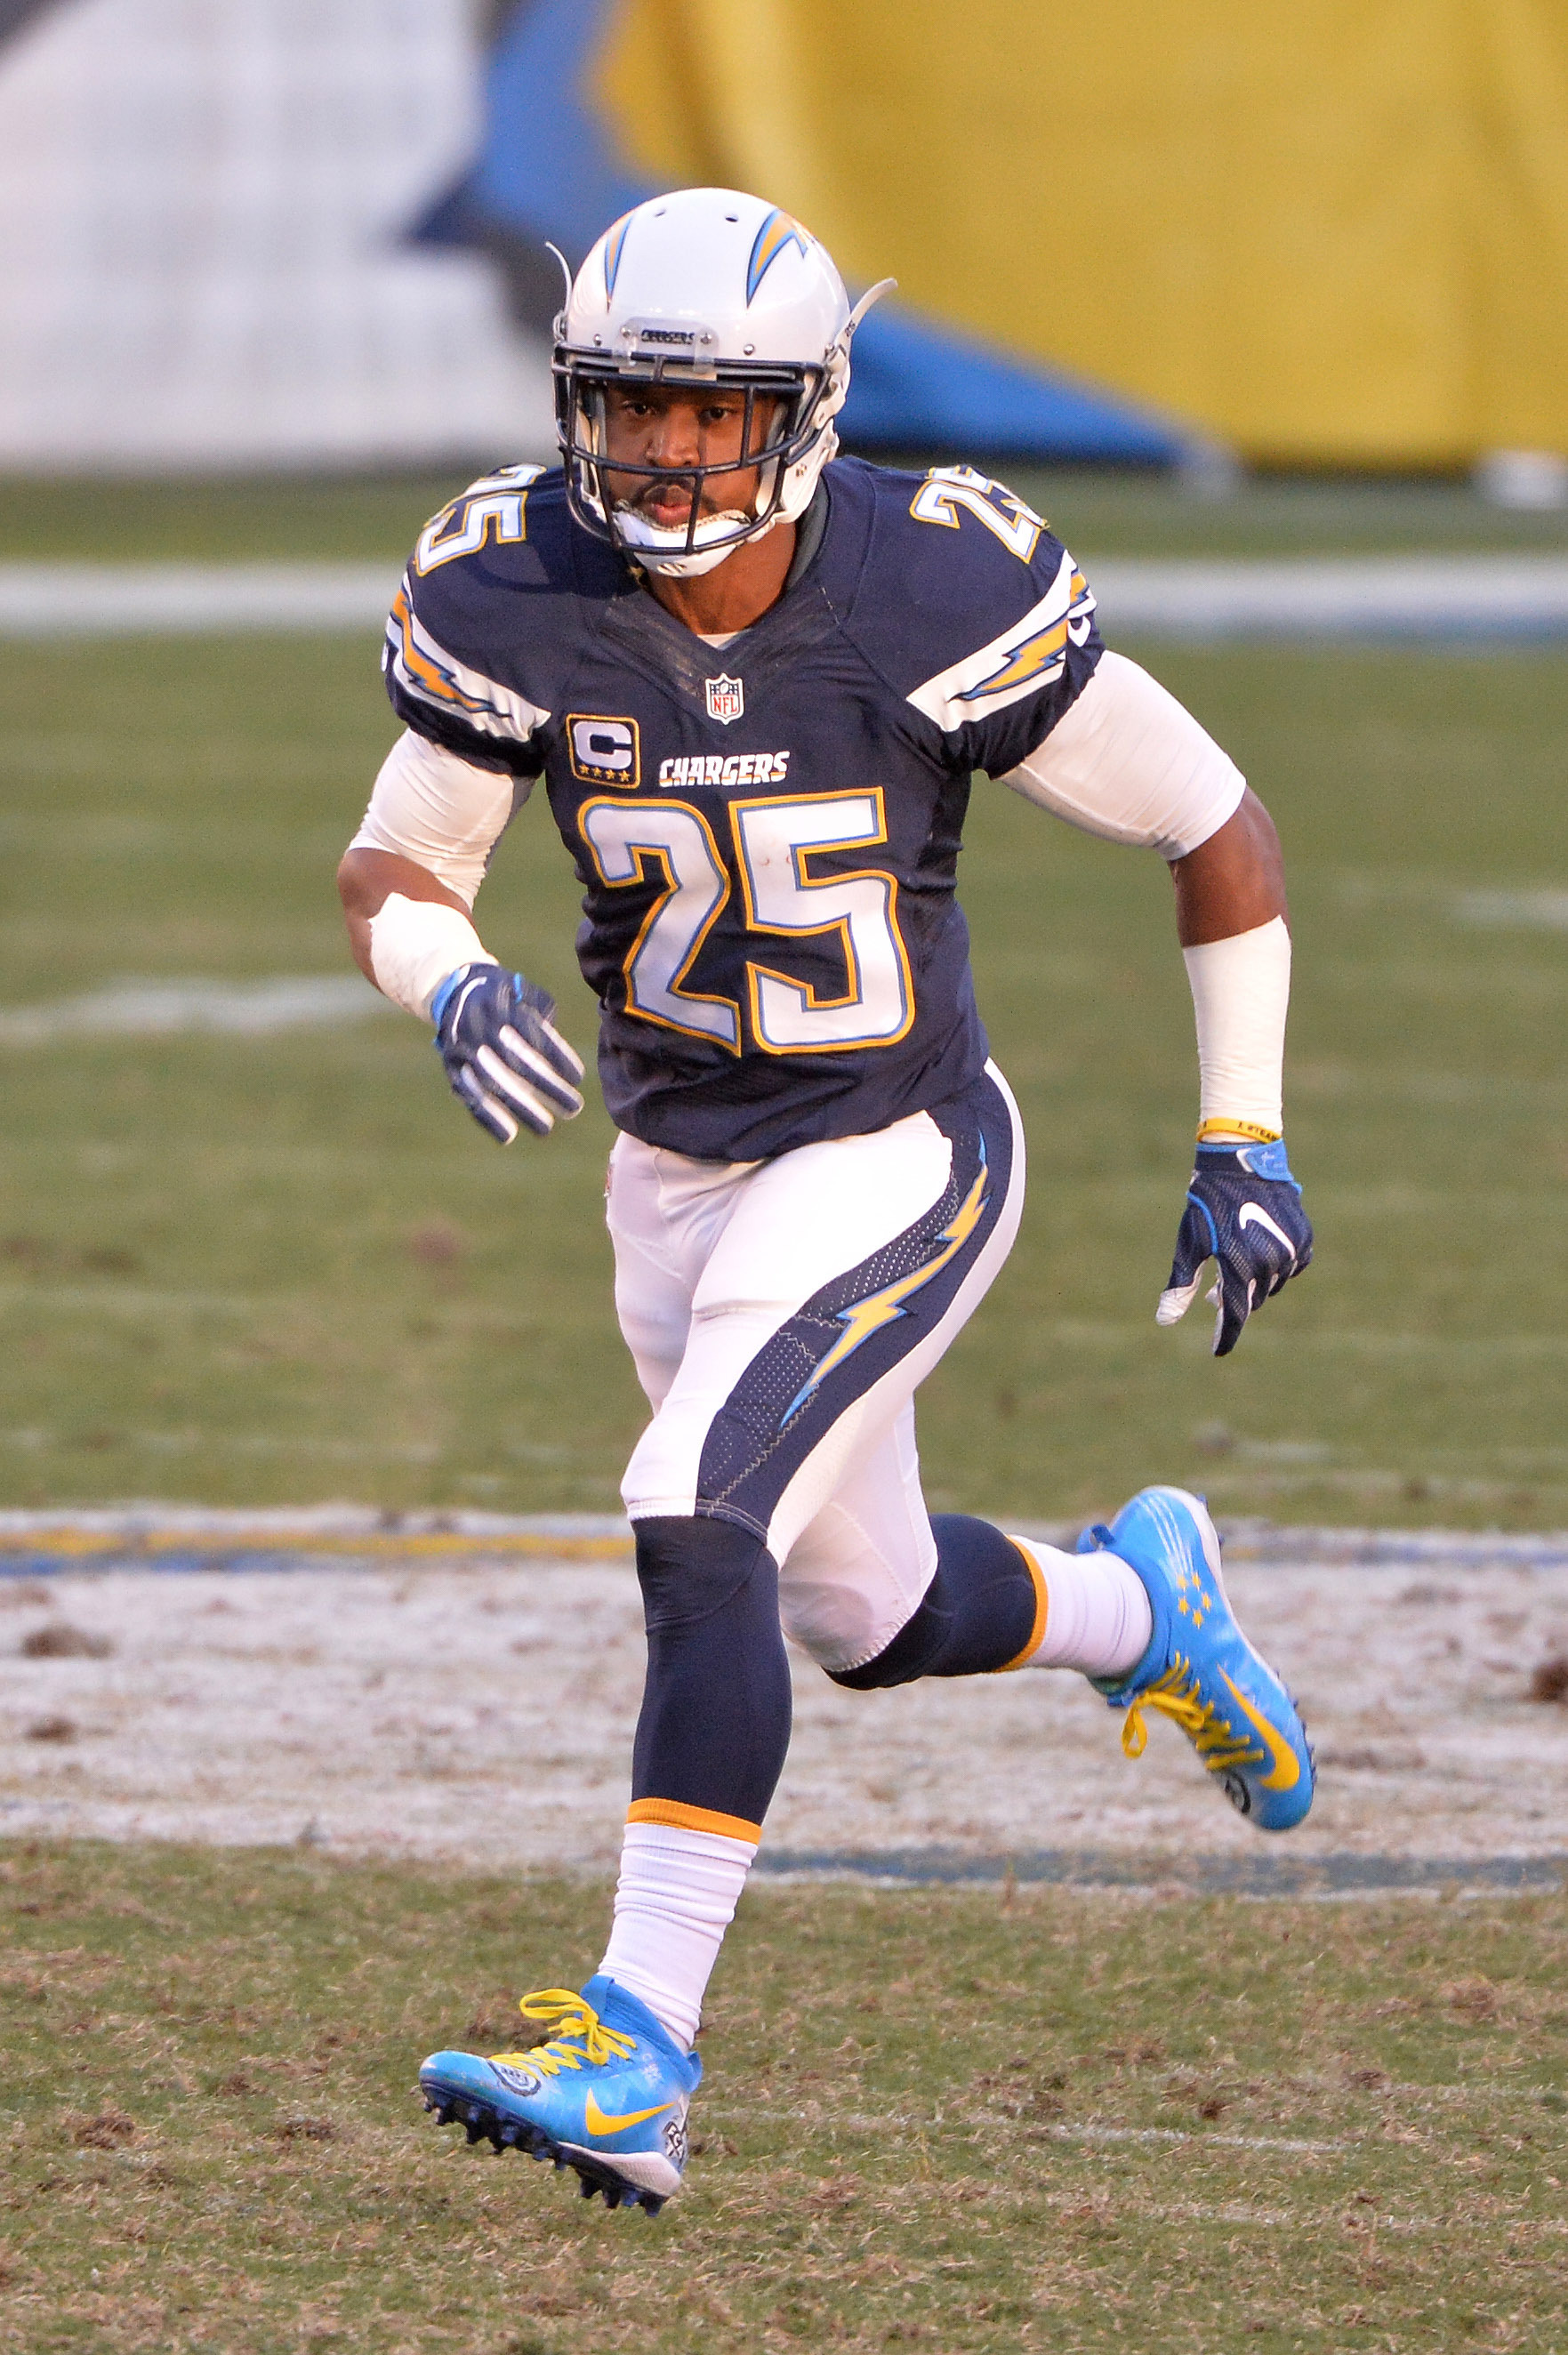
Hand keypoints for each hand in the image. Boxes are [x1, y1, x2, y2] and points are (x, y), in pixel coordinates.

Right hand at [431, 963, 584, 1143]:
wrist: (451, 989)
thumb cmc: (502, 993)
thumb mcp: (523, 990)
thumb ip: (544, 1012)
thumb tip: (558, 1049)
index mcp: (501, 1006)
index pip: (533, 1035)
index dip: (557, 1057)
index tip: (578, 1078)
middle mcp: (480, 1027)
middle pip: (516, 1062)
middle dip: (547, 1088)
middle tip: (574, 1109)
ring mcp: (463, 1048)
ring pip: (492, 1083)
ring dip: (519, 1108)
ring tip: (546, 1129)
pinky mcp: (452, 1066)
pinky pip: (468, 1095)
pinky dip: (486, 1117)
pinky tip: (508, 1136)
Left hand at [1156, 1138, 1311, 1356]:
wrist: (1241, 1160)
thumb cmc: (1207, 1203)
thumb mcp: (1190, 1243)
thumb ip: (1181, 1284)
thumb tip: (1165, 1321)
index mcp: (1239, 1267)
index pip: (1235, 1316)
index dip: (1226, 1337)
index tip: (1217, 1351)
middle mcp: (1270, 1263)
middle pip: (1254, 1300)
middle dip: (1235, 1300)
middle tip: (1213, 1290)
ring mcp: (1291, 1250)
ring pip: (1273, 1284)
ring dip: (1256, 1282)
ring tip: (1236, 1263)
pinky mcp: (1304, 1238)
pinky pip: (1292, 1265)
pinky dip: (1277, 1265)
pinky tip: (1261, 1252)